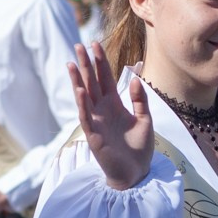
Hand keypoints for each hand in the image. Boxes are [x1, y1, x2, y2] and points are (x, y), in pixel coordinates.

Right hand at [67, 41, 153, 189]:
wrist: (136, 173)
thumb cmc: (140, 148)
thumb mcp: (145, 119)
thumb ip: (140, 100)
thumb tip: (136, 78)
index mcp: (115, 104)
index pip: (106, 78)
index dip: (101, 62)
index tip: (95, 44)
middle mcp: (103, 110)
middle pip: (92, 82)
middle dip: (86, 64)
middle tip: (78, 45)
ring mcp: (96, 121)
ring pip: (85, 97)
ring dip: (78, 80)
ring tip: (72, 63)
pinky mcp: (94, 135)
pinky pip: (86, 116)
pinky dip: (83, 103)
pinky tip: (81, 90)